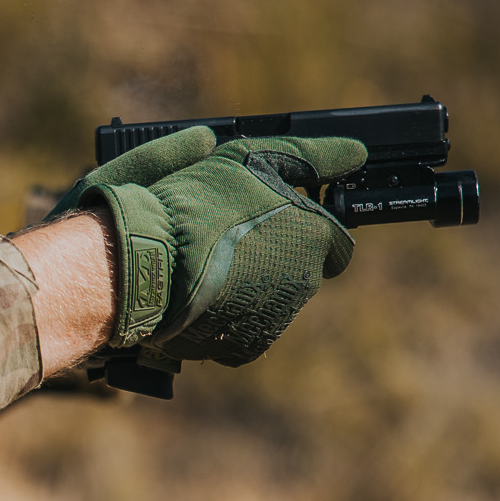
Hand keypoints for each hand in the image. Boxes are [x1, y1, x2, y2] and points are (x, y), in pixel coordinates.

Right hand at [61, 131, 365, 363]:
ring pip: (273, 299)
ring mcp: (277, 318)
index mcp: (314, 236)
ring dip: (250, 285)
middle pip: (301, 270)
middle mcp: (305, 282)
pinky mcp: (246, 347)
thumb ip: (310, 156)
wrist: (143, 267)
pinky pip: (247, 328)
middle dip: (273, 256)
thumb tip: (356, 153)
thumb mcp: (253, 160)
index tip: (269, 223)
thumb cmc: (194, 207)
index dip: (300, 229)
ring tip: (209, 267)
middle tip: (229, 241)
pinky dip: (229, 313)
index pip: (333, 239)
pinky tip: (202, 295)